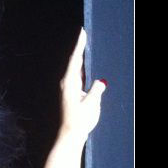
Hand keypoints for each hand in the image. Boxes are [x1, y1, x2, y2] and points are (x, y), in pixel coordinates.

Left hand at [58, 27, 106, 141]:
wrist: (70, 135)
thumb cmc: (80, 120)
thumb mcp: (92, 104)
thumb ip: (97, 91)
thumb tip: (101, 82)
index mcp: (69, 82)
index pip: (75, 59)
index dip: (79, 45)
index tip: (82, 32)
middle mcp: (66, 83)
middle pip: (74, 62)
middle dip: (80, 48)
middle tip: (84, 34)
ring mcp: (67, 89)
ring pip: (76, 70)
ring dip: (81, 59)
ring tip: (87, 47)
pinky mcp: (70, 95)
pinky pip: (77, 77)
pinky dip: (82, 70)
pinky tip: (86, 68)